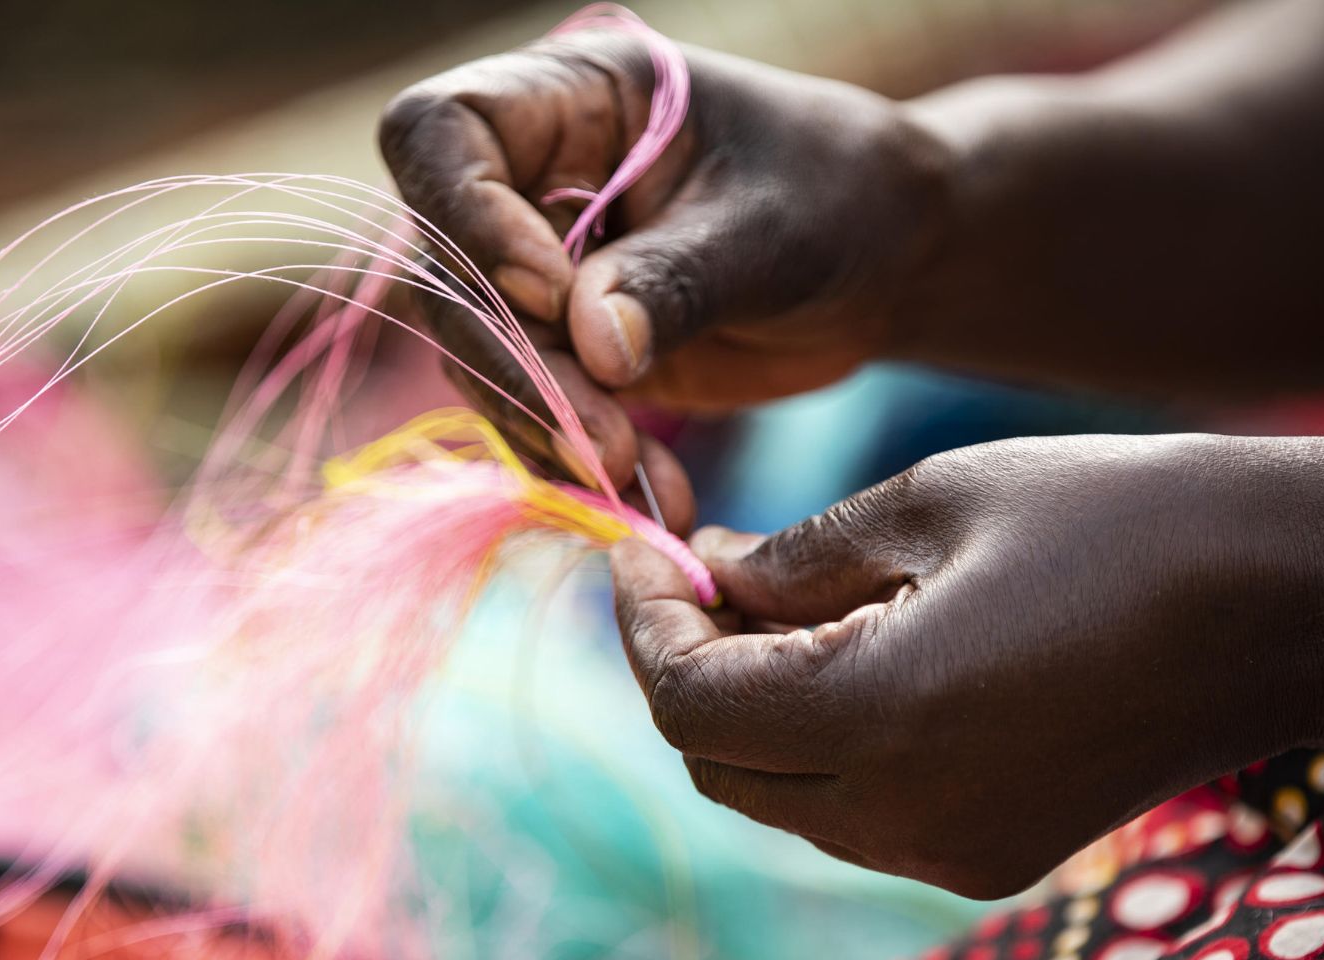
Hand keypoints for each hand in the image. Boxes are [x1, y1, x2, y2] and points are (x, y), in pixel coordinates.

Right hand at [379, 31, 950, 524]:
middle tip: (600, 440)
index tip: (550, 290)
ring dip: (545, 432)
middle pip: (445, 272)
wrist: (883, 262)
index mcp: (568, 99)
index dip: (465, 214)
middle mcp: (528, 182)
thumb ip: (677, 279)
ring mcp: (537, 273)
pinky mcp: (564, 355)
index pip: (440, 132)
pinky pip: (532, 414)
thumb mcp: (769, 230)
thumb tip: (591, 347)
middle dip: (516, 367)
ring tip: (631, 481)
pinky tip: (650, 496)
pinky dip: (579, 465)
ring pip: (478, 359)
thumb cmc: (838, 198)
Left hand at [609, 434, 1323, 897]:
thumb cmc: (1121, 517)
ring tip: (773, 606)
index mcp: (876, 718)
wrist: (1294, 602)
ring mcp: (948, 854)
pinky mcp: (991, 859)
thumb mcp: (933, 500)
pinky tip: (854, 659)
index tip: (646, 549)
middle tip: (698, 571)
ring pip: (780, 799)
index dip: (645, 624)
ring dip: (751, 710)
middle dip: (687, 670)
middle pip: (717, 766)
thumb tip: (709, 578)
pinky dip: (822, 745)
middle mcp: (900, 817)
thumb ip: (796, 558)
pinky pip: (854, 817)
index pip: (687, 702)